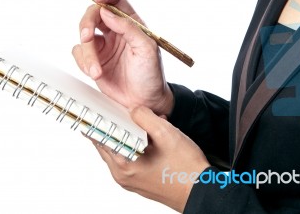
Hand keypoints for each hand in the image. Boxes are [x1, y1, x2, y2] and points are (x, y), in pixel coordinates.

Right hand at [72, 0, 173, 115]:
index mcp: (131, 23)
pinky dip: (83, 63)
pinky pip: (79, 53)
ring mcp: (103, 45)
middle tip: (87, 37)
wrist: (144, 101)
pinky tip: (96, 73)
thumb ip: (128, 28)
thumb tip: (107, 12)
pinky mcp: (93, 59)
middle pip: (94, 13)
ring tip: (97, 71)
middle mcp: (115, 30)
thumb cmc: (151, 75)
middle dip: (87, 24)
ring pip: (83, 35)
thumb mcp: (147, 49)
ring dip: (88, 54)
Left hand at [88, 106, 209, 212]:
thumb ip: (145, 117)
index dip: (100, 121)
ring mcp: (130, 181)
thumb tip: (134, 110)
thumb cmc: (186, 168)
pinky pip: (129, 160)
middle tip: (120, 113)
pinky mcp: (139, 182)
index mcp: (125, 164)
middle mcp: (123, 176)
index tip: (98, 109)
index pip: (101, 138)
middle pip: (108, 145)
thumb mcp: (166, 134)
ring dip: (126, 136)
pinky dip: (134, 147)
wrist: (201, 190)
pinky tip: (148, 139)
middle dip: (115, 127)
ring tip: (140, 124)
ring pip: (119, 151)